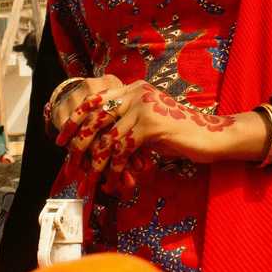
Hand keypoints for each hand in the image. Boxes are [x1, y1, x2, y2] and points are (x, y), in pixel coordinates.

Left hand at [56, 81, 266, 193]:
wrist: (210, 136)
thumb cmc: (178, 134)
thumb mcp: (147, 122)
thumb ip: (125, 124)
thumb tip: (94, 143)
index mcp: (132, 88)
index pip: (93, 100)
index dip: (74, 120)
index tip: (61, 141)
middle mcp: (135, 92)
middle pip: (95, 119)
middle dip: (79, 147)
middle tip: (72, 168)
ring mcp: (143, 107)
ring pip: (107, 139)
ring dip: (97, 166)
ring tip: (91, 183)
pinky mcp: (151, 124)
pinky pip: (123, 150)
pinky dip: (116, 170)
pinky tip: (117, 182)